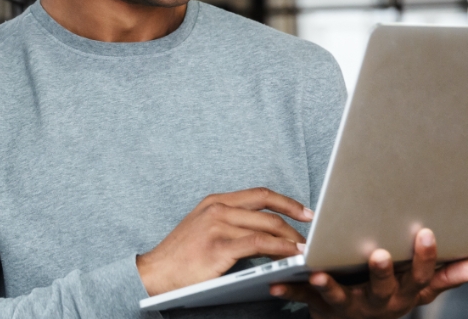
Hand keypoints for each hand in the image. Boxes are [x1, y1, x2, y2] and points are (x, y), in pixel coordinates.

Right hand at [137, 187, 312, 295]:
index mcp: (215, 201)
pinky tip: (290, 255)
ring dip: (291, 239)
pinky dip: (280, 248)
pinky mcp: (219, 246)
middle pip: (267, 210)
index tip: (305, 212)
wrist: (156, 272)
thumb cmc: (181, 255)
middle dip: (295, 223)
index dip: (286, 202)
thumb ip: (229, 222)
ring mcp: (217, 226)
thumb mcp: (203, 228)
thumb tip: (261, 229)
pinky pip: (259, 244)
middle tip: (311, 236)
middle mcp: (217, 208)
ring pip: (267, 227)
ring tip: (305, 250)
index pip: (259, 194)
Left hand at [269, 228, 467, 317]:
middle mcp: (378, 303)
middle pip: (383, 288)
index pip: (419, 275)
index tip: (426, 232)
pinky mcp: (321, 307)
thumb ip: (445, 277)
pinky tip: (274, 286)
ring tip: (316, 273)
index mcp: (403, 294)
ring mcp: (348, 306)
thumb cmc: (389, 296)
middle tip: (380, 254)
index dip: (424, 256)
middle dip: (382, 272)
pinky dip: (288, 293)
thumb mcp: (418, 289)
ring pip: (339, 297)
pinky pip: (302, 301)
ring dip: (328, 286)